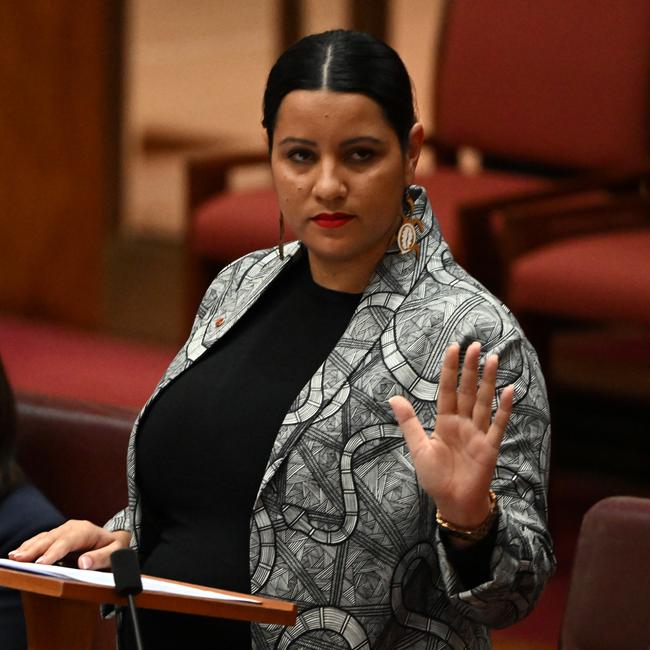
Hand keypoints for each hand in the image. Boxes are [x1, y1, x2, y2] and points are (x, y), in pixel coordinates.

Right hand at [8, 520, 130, 569]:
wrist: (113, 540)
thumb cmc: (114, 548)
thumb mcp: (115, 553)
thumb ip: (101, 558)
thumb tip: (83, 563)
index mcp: (86, 531)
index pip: (68, 541)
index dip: (54, 552)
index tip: (42, 562)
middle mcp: (72, 528)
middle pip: (52, 538)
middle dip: (35, 549)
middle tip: (20, 560)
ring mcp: (63, 531)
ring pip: (44, 538)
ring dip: (28, 547)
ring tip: (14, 558)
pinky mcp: (56, 536)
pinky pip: (41, 540)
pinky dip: (29, 546)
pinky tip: (17, 553)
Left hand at [389, 342, 512, 529]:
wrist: (453, 503)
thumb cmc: (435, 478)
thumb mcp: (418, 448)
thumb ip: (409, 422)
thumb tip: (393, 397)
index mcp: (444, 422)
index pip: (447, 389)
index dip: (450, 369)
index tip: (453, 348)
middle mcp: (463, 423)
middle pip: (467, 390)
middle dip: (470, 368)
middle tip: (474, 345)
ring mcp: (478, 433)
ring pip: (484, 401)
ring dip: (489, 381)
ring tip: (493, 359)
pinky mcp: (490, 447)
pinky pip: (498, 424)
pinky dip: (504, 408)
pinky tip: (509, 390)